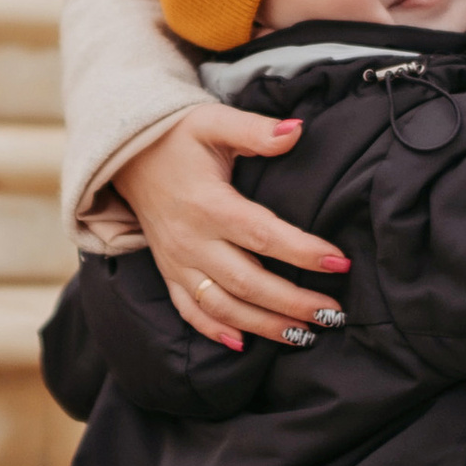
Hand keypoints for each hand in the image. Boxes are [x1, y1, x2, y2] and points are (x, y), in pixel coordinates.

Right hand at [110, 104, 349, 348]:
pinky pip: (189, 311)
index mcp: (209, 205)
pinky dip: (215, 331)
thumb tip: (298, 130)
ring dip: (265, 325)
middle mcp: (192, 241)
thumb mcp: (214, 121)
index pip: (263, 236)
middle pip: (249, 283)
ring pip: (223, 306)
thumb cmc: (177, 136)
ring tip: (306, 335)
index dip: (303, 252)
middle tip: (334, 314)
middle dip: (294, 303)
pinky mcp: (168, 273)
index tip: (340, 262)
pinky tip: (244, 344)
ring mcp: (177, 262)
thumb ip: (256, 130)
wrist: (125, 155)